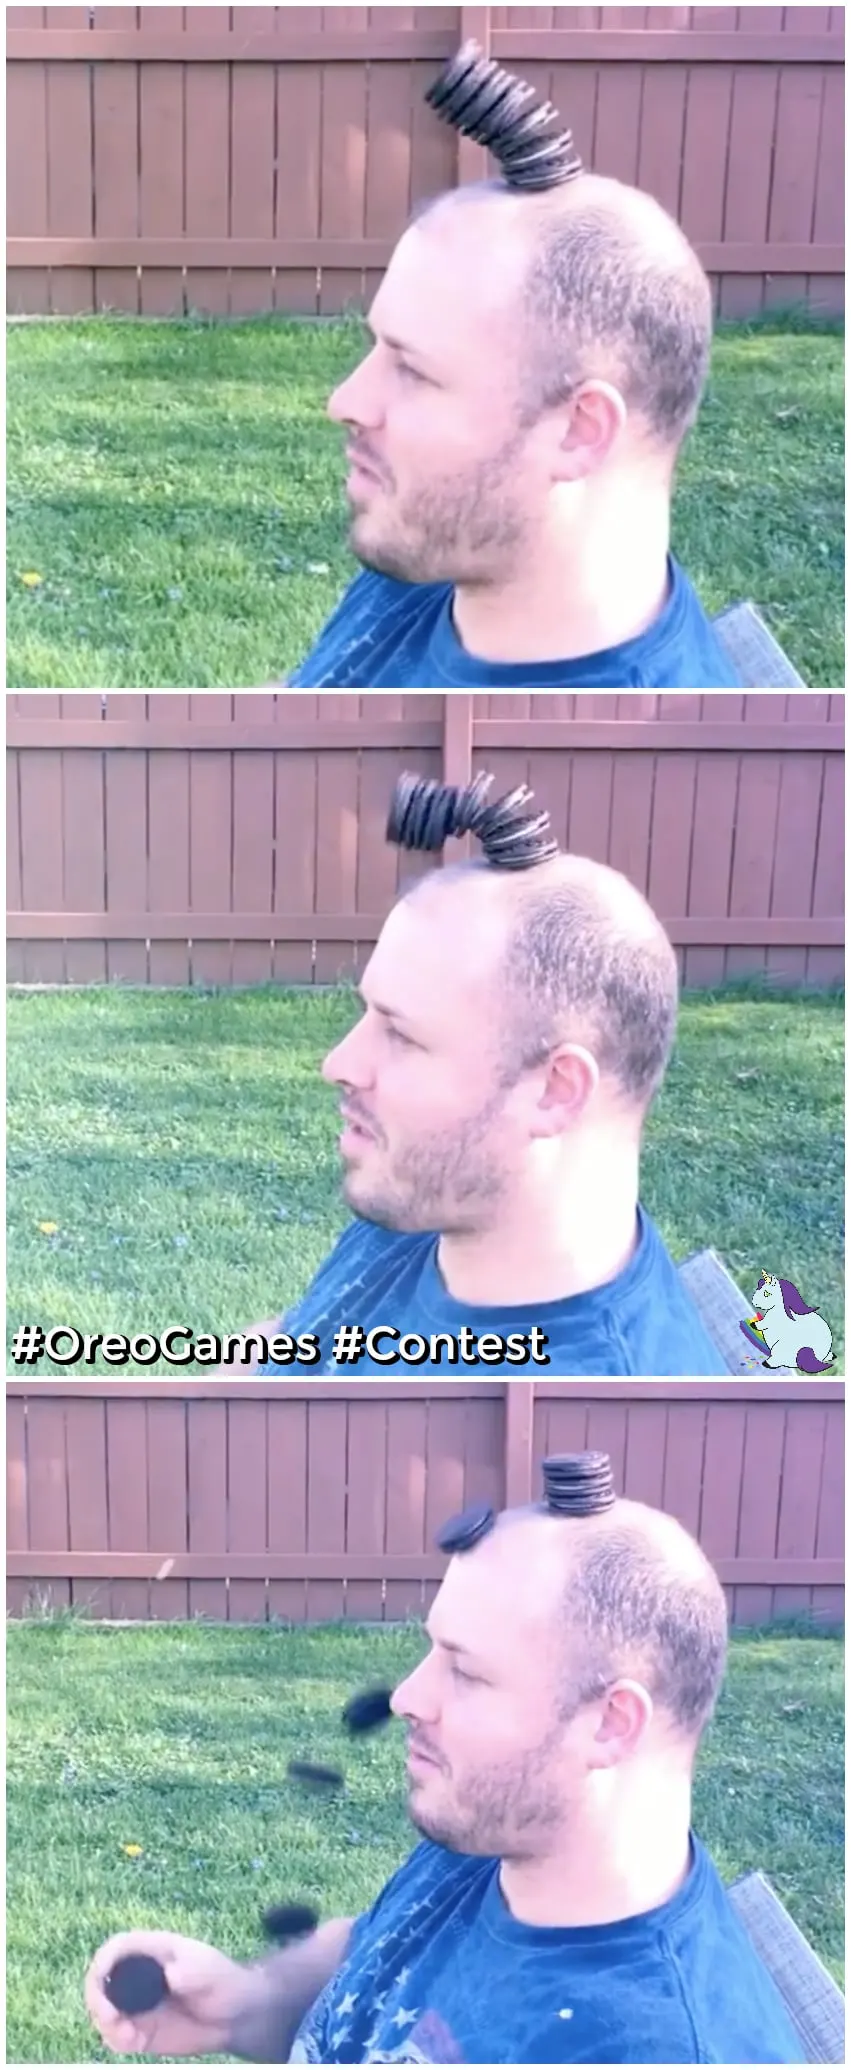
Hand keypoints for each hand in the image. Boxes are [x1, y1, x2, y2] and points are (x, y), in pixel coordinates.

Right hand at [85, 1928, 258, 2056]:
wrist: (235, 2015)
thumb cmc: (224, 1981)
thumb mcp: (210, 1970)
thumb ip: (190, 1971)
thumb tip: (170, 1975)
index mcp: (152, 1951)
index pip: (117, 1948)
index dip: (103, 1961)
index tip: (101, 1978)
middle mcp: (139, 1976)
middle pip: (101, 1981)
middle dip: (97, 1998)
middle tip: (110, 2017)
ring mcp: (138, 2004)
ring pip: (104, 2011)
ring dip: (105, 2023)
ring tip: (128, 2035)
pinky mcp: (141, 2029)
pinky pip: (116, 2035)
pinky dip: (116, 2039)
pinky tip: (132, 2041)